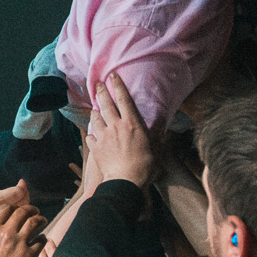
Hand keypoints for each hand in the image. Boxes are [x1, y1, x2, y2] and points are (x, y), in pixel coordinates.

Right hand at [0, 203, 45, 256]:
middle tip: (35, 211)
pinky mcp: (30, 255)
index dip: (14, 207)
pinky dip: (43, 238)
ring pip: (34, 222)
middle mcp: (5, 233)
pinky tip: (43, 240)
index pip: (5, 209)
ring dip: (40, 220)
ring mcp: (19, 243)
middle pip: (22, 212)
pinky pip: (41, 241)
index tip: (18, 210)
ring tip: (43, 221)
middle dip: (30, 209)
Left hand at [86, 73, 153, 187]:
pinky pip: (91, 137)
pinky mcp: (96, 147)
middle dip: (101, 92)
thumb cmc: (144, 167)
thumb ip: (157, 140)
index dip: (118, 86)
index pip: (124, 99)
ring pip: (95, 118)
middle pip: (106, 104)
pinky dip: (92, 134)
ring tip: (94, 109)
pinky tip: (93, 134)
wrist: (125, 181)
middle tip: (98, 84)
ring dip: (95, 112)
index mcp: (132, 124)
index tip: (113, 76)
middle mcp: (116, 126)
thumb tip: (165, 134)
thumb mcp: (155, 150)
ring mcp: (103, 136)